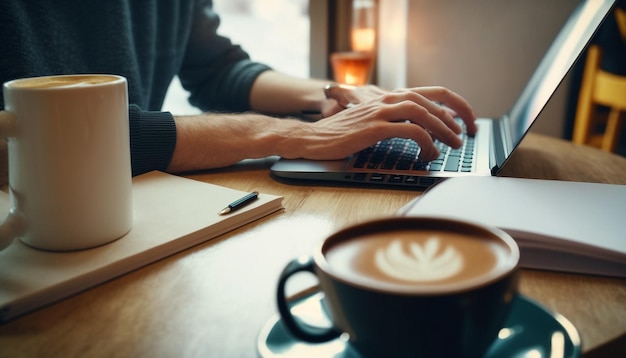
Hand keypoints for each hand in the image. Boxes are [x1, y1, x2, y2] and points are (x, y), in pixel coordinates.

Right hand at [309, 86, 475, 161]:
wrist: (314, 138)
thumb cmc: (341, 134)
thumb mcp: (372, 122)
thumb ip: (394, 121)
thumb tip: (422, 131)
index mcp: (389, 97)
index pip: (432, 93)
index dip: (454, 105)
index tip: (465, 121)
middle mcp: (387, 99)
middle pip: (431, 102)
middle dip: (453, 119)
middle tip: (463, 136)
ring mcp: (381, 112)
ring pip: (424, 114)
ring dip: (443, 131)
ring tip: (452, 145)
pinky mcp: (375, 127)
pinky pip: (411, 131)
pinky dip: (426, 143)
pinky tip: (428, 154)